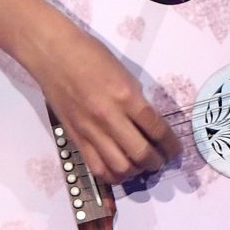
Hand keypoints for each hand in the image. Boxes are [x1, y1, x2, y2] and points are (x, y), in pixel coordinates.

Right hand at [24, 20, 179, 184]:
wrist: (54, 55)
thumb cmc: (91, 56)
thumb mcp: (124, 74)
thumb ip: (136, 101)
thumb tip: (148, 124)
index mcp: (126, 96)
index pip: (156, 129)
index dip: (171, 144)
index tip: (175, 150)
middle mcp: (109, 117)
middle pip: (141, 153)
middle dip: (156, 162)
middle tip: (160, 160)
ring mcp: (90, 130)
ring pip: (119, 167)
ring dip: (135, 171)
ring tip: (139, 166)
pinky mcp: (75, 138)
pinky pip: (96, 167)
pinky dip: (111, 174)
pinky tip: (118, 169)